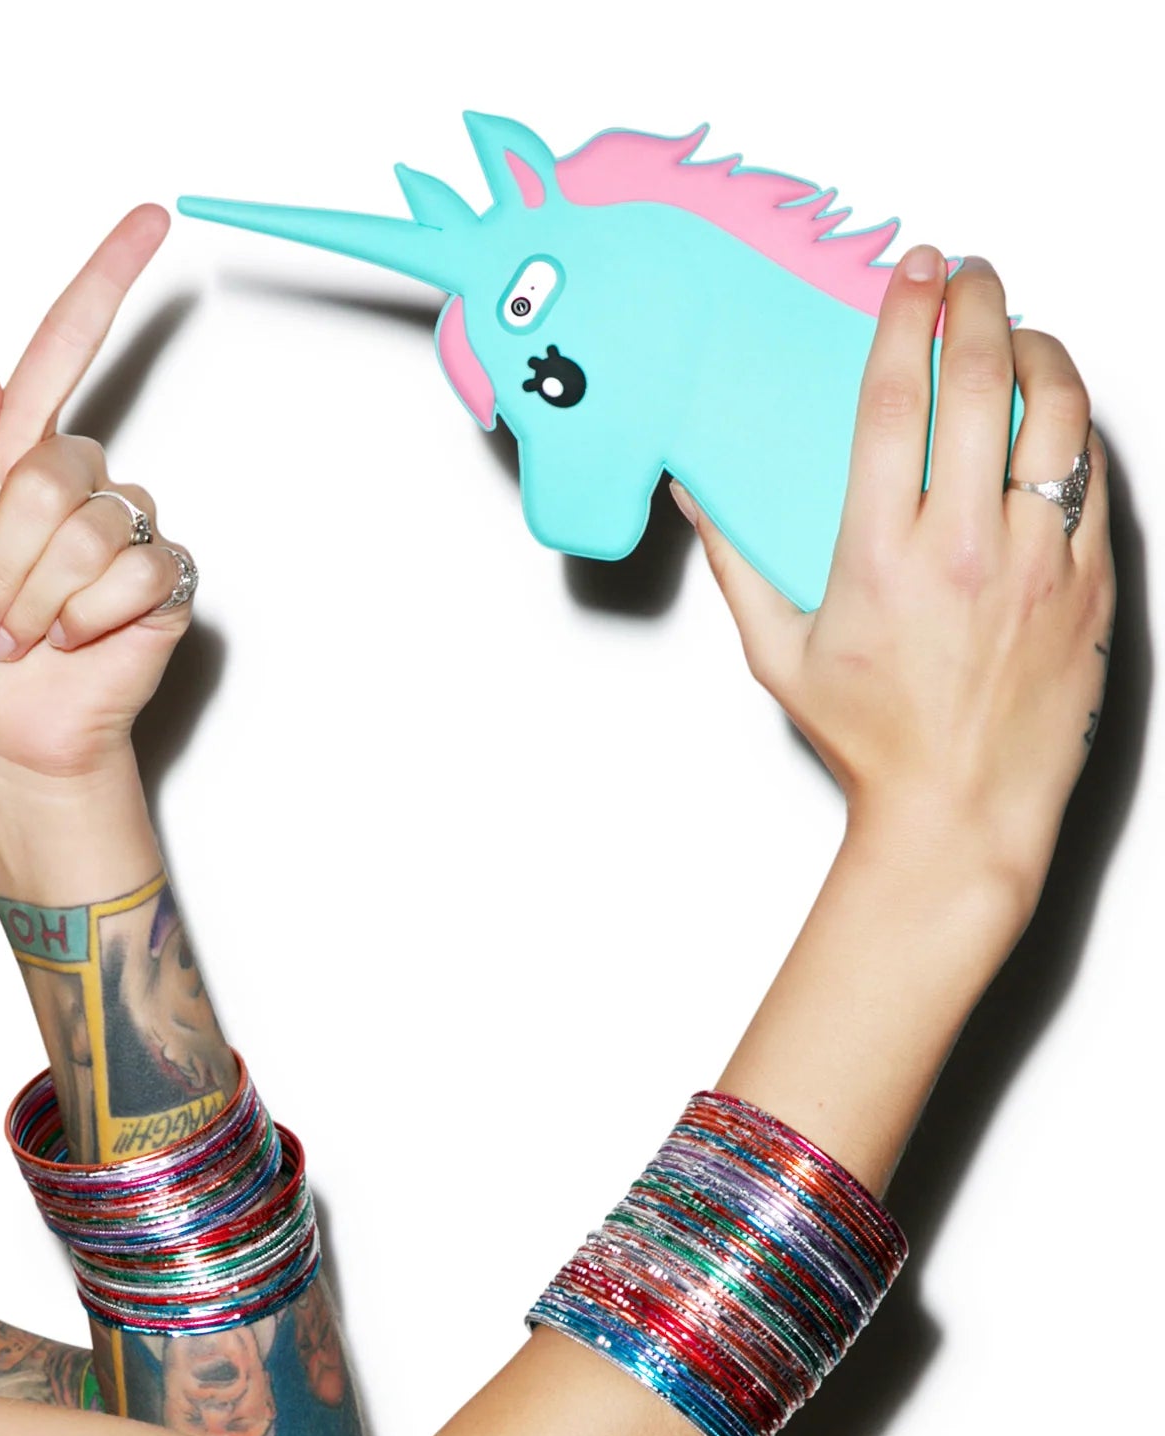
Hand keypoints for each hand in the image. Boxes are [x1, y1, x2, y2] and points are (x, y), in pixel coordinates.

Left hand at [0, 205, 193, 787]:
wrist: (0, 742)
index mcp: (8, 462)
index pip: (62, 353)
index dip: (102, 284)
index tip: (151, 220)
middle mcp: (74, 487)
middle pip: (53, 469)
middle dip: (4, 557)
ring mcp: (122, 534)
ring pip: (91, 526)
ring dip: (38, 599)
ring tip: (23, 640)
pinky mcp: (160, 585)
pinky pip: (137, 570)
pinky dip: (89, 619)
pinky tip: (74, 645)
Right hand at [672, 247, 1114, 918]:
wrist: (962, 809)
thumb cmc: (873, 742)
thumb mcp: (780, 655)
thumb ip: (736, 564)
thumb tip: (696, 494)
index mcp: (883, 556)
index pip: (896, 399)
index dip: (905, 316)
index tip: (911, 271)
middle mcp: (967, 547)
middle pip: (984, 379)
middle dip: (978, 302)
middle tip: (968, 274)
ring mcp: (1040, 563)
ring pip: (1058, 412)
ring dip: (1041, 350)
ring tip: (1020, 332)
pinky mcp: (1089, 584)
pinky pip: (1094, 475)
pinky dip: (1076, 426)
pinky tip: (1055, 414)